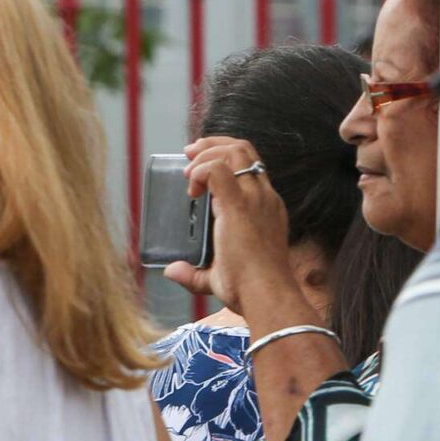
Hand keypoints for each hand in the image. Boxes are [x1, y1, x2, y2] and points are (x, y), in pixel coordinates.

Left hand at [164, 138, 309, 319]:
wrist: (267, 296)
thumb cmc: (250, 291)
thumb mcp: (218, 276)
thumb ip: (194, 273)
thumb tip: (172, 270)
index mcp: (266, 208)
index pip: (251, 167)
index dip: (225, 158)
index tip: (198, 167)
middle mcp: (264, 198)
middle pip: (245, 149)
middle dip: (213, 144)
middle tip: (189, 153)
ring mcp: (254, 199)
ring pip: (235, 151)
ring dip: (206, 153)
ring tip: (188, 168)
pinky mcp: (239, 206)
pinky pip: (218, 170)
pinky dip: (200, 170)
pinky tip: (191, 187)